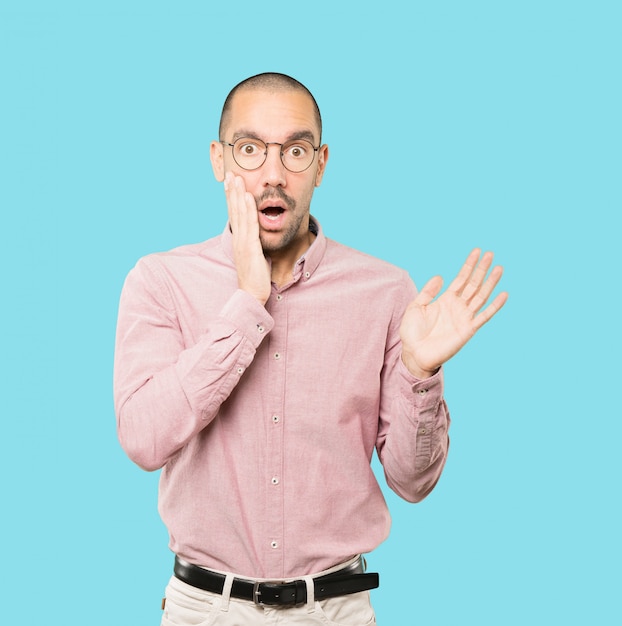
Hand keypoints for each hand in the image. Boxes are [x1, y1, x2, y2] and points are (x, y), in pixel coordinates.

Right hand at [224, 172, 270, 304]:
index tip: (231, 184)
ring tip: (236, 178)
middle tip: (230, 174)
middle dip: (232, 191)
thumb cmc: (256, 279)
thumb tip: (260, 239)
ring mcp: (243, 242)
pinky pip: (250, 224)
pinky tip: (248, 196)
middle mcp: (238, 239)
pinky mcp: (250, 247)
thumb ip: (256, 246)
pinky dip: (248, 209)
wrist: (252, 295)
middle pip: (234, 210)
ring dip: (238, 195)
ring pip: (240, 214)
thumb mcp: (256, 258)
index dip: (232, 199)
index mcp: (240, 241)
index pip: (235, 215)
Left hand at [400, 249, 507, 378]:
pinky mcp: (468, 329)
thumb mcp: (416, 307)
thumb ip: (428, 291)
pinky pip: (484, 316)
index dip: (469, 265)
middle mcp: (457, 306)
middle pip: (473, 284)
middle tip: (491, 254)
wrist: (414, 353)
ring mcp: (464, 317)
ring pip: (481, 296)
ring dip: (490, 283)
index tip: (476, 251)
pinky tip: (503, 294)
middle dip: (482, 269)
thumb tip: (441, 276)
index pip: (461, 278)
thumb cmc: (412, 332)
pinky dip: (495, 306)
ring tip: (499, 268)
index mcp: (445, 299)